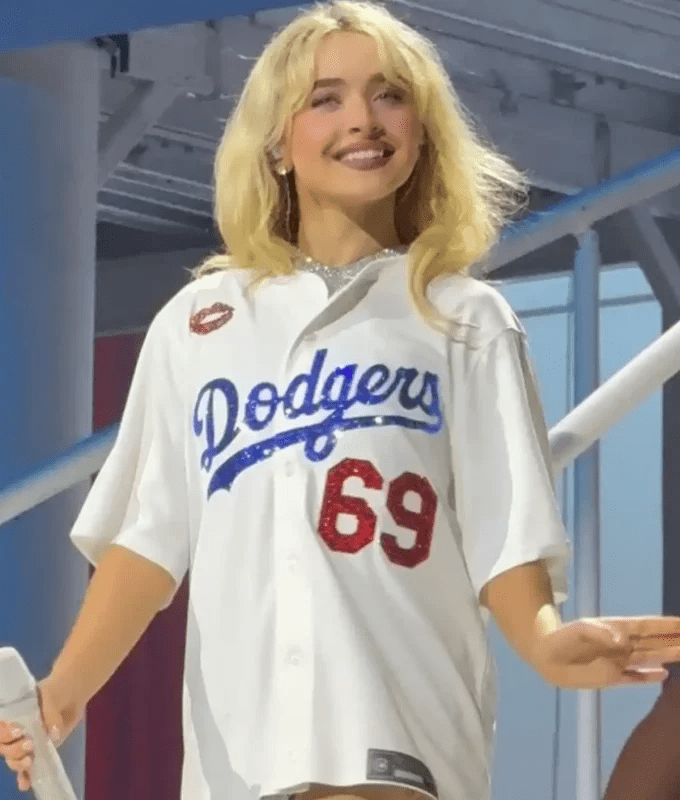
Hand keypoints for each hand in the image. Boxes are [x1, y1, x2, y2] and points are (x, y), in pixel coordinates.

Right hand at [0, 676, 84, 791]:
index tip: (18, 732)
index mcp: (11, 717)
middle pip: (4, 749)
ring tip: (30, 761)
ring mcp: (25, 744)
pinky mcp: (37, 753)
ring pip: (13, 759)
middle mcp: (14, 733)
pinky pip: (26, 769)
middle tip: (30, 746)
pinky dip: (24, 777)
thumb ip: (50, 713)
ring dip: (18, 764)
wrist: (71, 695)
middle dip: (14, 751)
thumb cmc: (56, 691)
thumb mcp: (51, 695)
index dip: (4, 735)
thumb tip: (53, 734)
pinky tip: (26, 783)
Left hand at [534, 616, 679, 688]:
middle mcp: (623, 645)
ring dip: (668, 656)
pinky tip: (664, 674)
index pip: (647, 626)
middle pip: (654, 642)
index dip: (666, 625)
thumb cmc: (563, 637)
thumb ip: (601, 633)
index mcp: (617, 629)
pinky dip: (649, 677)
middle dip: (674, 640)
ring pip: (650, 658)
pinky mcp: (613, 678)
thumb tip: (623, 640)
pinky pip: (635, 677)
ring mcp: (619, 661)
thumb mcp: (580, 629)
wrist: (547, 656)